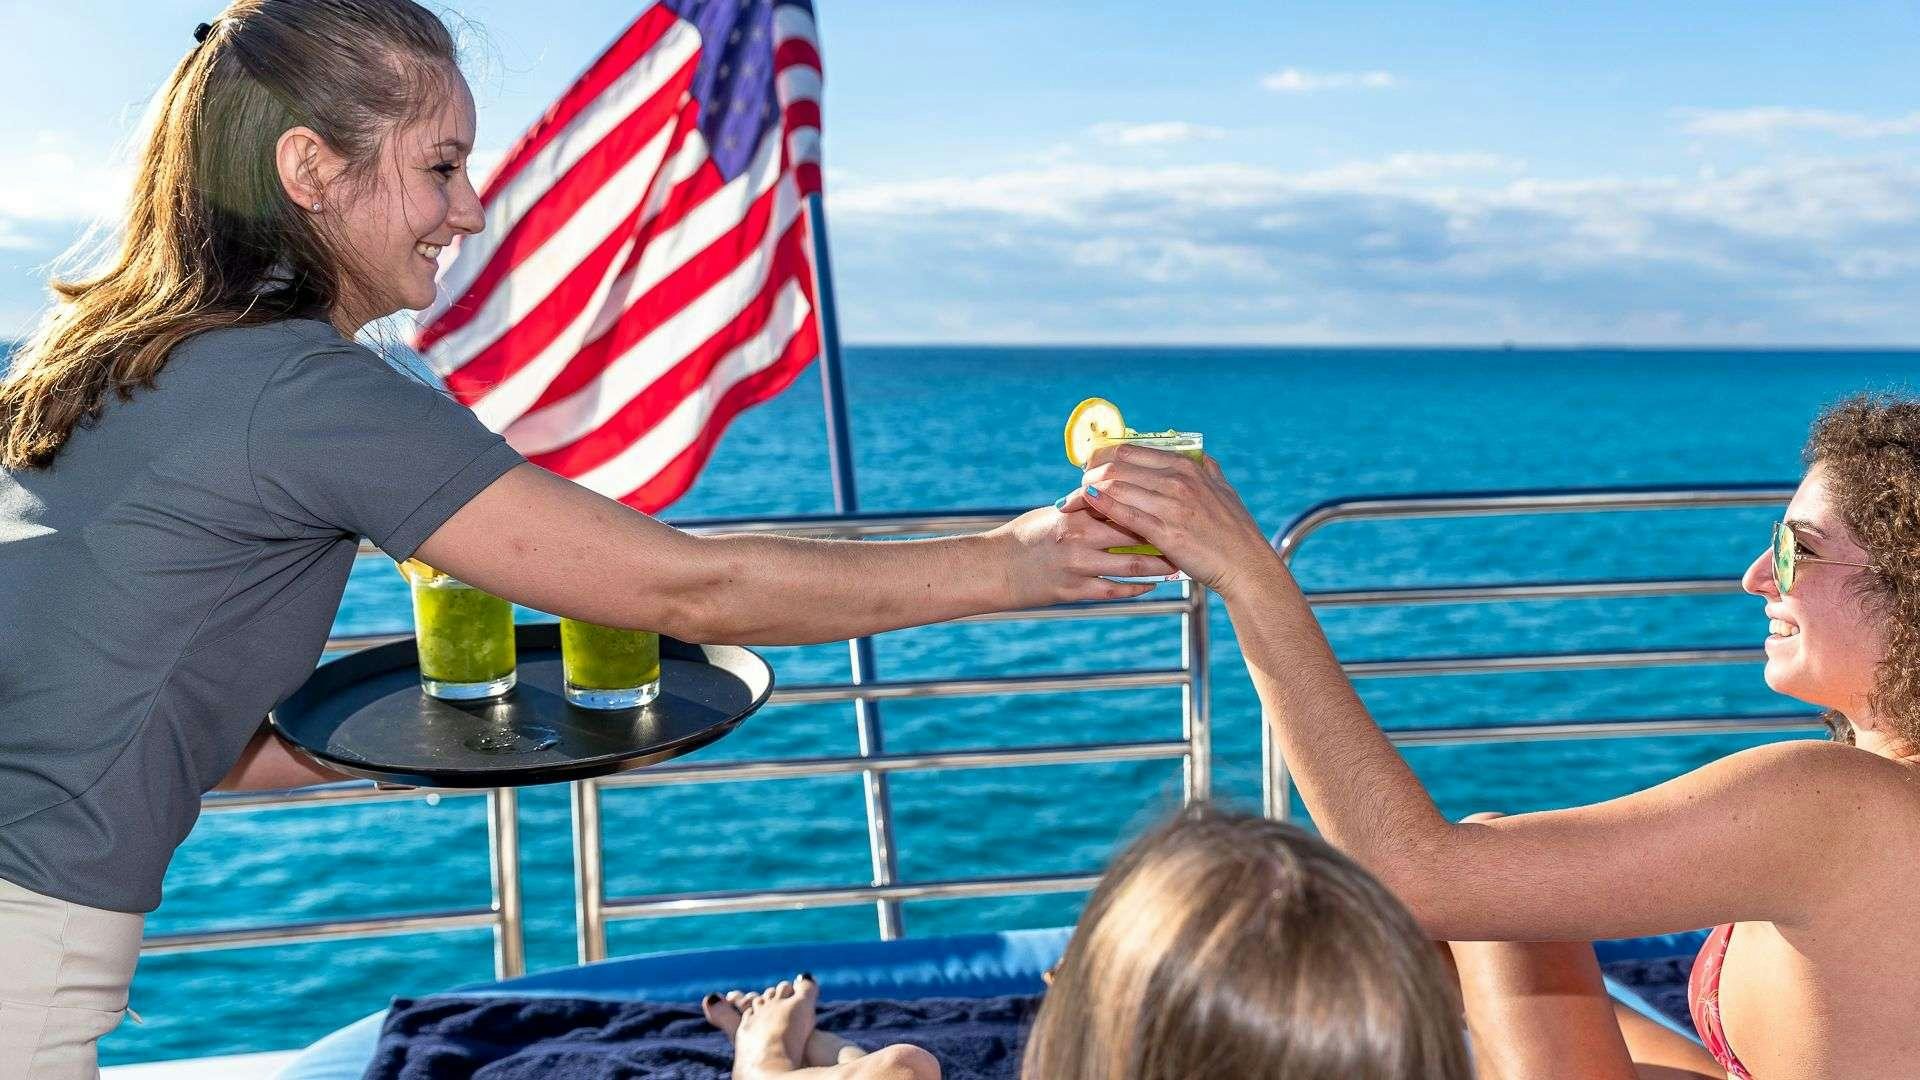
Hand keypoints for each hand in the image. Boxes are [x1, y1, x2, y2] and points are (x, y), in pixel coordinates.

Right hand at [990, 505, 1175, 607]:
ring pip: (1129, 565)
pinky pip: (1113, 590)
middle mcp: (1077, 537)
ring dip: (1157, 566)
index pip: (1121, 505)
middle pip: (1132, 535)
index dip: (1150, 506)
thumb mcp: (1055, 514)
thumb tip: (1119, 496)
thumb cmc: (1026, 536)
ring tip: (1178, 564)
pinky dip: (1136, 588)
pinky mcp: (1072, 591)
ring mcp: (1076, 566)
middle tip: (1187, 537)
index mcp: (1074, 513)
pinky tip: (1152, 585)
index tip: (1174, 506)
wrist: (995, 568)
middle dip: (1162, 536)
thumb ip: (1087, 508)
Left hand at [1064, 445, 1279, 597]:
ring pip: (1116, 486)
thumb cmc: (1234, 531)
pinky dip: (1102, 505)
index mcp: (1188, 466)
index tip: (1089, 469)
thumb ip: (1207, 469)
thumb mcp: (1223, 490)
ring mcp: (1172, 505)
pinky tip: (1086, 503)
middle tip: (1076, 487)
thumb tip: (1199, 455)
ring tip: (1073, 502)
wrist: (1247, 566)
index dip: (1102, 457)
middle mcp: (1178, 480)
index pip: (1131, 450)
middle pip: (1117, 465)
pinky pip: (1126, 513)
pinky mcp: (1167, 532)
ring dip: (1088, 491)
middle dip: (1088, 474)